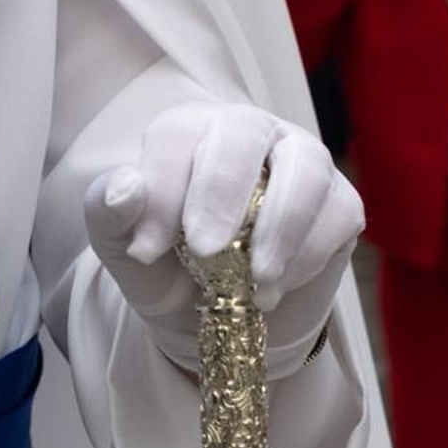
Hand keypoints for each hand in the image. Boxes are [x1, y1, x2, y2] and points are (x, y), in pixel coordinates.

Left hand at [83, 104, 362, 375]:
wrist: (217, 318)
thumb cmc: (165, 266)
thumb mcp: (122, 246)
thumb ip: (108, 212)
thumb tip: (124, 186)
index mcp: (188, 129)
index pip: (176, 136)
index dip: (161, 190)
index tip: (144, 251)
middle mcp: (248, 131)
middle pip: (242, 132)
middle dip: (221, 192)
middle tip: (205, 250)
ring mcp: (300, 161)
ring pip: (304, 167)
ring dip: (279, 225)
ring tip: (254, 279)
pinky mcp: (340, 202)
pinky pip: (338, 213)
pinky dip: (308, 255)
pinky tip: (274, 288)